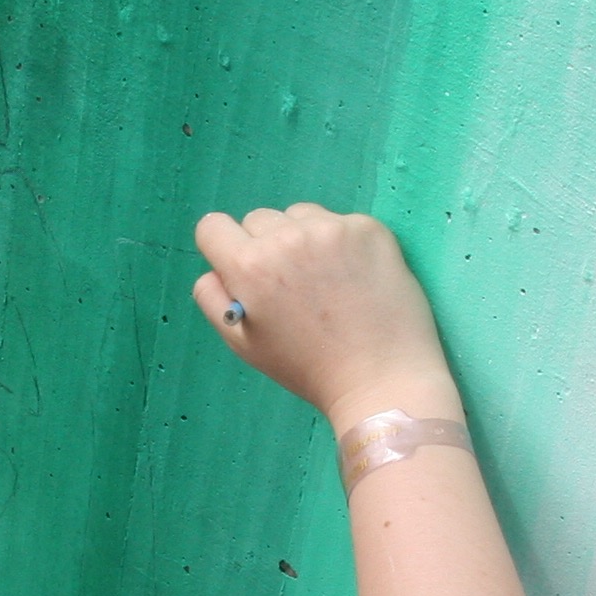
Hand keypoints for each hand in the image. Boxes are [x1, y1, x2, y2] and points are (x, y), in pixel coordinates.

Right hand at [191, 205, 456, 431]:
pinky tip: (357, 277)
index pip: (213, 226)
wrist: (382, 379)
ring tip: (327, 280)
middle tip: (293, 286)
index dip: (224, 248)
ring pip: (301, 216)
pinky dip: (345, 244)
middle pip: (258, 219)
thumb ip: (213, 299)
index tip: (245, 268)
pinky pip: (342, 222)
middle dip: (267, 245)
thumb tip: (213, 268)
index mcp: (249, 265)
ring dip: (305, 238)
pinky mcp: (370, 229)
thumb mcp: (243, 344)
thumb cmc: (309, 369)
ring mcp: (332, 229)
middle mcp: (287, 237)